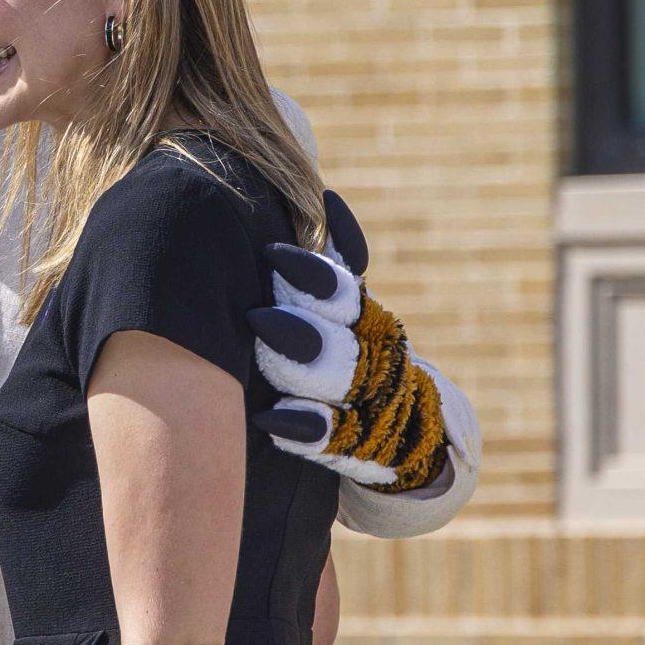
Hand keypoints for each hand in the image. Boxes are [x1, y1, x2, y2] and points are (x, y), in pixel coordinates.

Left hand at [247, 190, 449, 493]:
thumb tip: (326, 197)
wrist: (388, 430)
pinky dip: (303, 428)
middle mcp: (368, 356)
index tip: (271, 253)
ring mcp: (361, 402)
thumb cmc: (335, 349)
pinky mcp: (349, 446)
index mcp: (360, 318)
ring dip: (301, 369)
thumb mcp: (336, 305)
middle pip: (342, 335)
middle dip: (301, 323)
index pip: (342, 288)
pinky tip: (270, 421)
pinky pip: (332, 439)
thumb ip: (331, 258)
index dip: (313, 271)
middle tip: (256, 315)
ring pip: (340, 385)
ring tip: (261, 355)